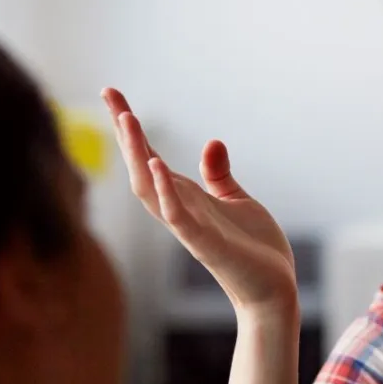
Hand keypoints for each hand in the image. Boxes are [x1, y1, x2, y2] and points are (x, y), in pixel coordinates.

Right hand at [102, 88, 297, 320]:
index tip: (114, 94)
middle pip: (140, 167)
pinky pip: (177, 217)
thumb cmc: (254, 249)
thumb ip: (218, 175)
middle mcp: (180, 210)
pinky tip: (156, 166)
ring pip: (151, 189)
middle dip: (125, 132)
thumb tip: (212, 141)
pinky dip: (165, 192)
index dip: (131, 129)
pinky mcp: (205, 245)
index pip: (149, 158)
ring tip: (128, 119)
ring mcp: (189, 228)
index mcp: (187, 198)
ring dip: (138, 155)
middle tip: (109, 93)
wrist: (273, 290)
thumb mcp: (237, 201)